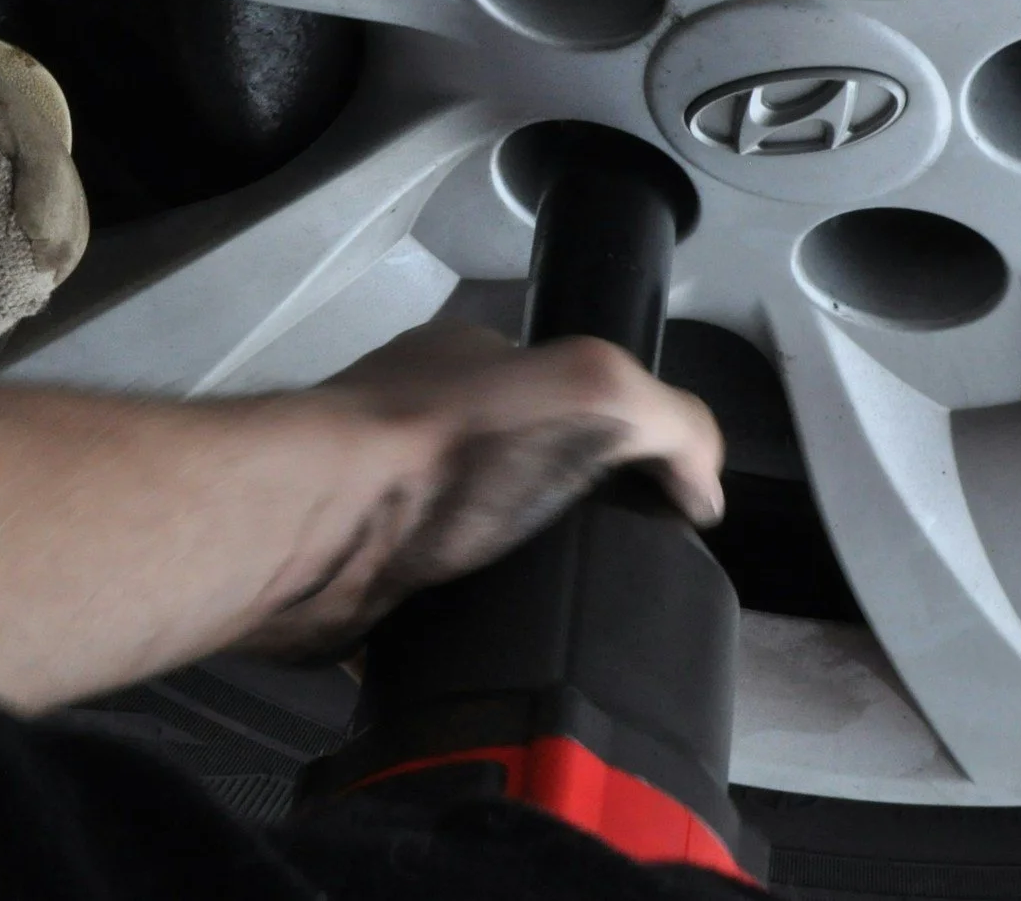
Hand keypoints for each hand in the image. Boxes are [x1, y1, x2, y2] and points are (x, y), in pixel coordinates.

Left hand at [236, 320, 724, 657]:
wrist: (317, 529)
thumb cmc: (447, 444)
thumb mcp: (593, 388)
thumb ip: (669, 420)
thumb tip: (704, 491)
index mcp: (464, 361)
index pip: (559, 388)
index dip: (614, 438)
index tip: (654, 506)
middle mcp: (413, 419)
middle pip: (512, 468)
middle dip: (560, 517)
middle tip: (613, 575)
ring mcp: (378, 498)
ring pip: (467, 541)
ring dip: (510, 580)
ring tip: (567, 626)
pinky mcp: (355, 575)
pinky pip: (423, 611)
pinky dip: (457, 634)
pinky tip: (496, 658)